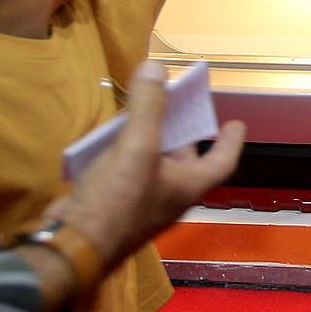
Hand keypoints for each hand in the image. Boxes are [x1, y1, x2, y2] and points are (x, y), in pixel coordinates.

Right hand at [48, 73, 244, 268]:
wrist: (73, 244)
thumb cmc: (116, 200)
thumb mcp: (136, 146)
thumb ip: (148, 106)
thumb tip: (156, 67)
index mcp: (187, 185)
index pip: (222, 162)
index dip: (231, 142)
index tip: (236, 123)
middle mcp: (169, 195)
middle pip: (186, 159)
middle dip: (183, 130)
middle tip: (179, 103)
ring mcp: (141, 201)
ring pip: (154, 162)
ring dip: (150, 136)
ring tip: (142, 108)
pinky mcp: (114, 202)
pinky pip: (127, 171)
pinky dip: (124, 150)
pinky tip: (110, 134)